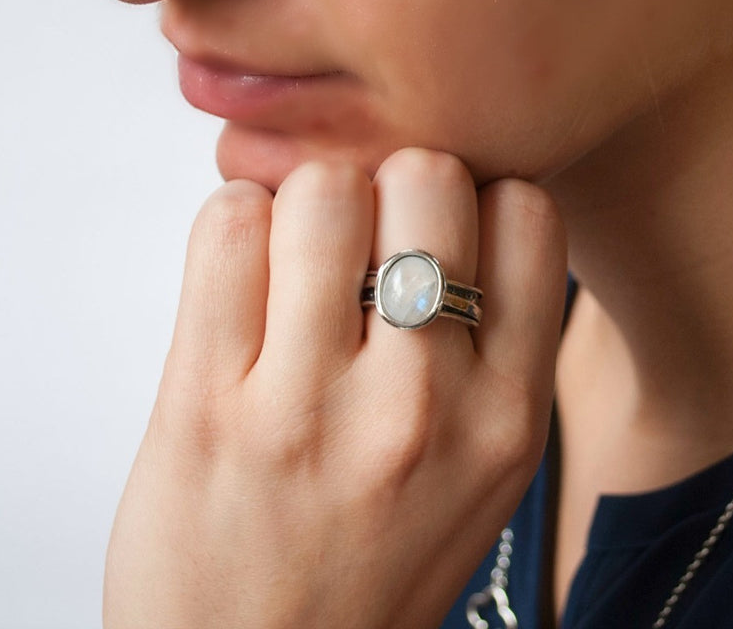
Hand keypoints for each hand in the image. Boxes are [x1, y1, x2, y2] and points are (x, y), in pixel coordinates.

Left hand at [103, 148, 566, 628]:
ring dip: (308, 198)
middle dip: (393, 183)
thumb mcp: (488, 466)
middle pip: (426, 177)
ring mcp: (309, 406)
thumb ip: (496, 342)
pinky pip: (227, 227)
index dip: (479, 198)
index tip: (441, 230)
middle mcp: (423, 405)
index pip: (526, 211)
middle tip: (365, 235)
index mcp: (508, 415)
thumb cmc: (378, 555)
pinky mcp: (205, 406)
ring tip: (298, 252)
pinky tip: (244, 266)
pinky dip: (235, 217)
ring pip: (325, 188)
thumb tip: (466, 200)